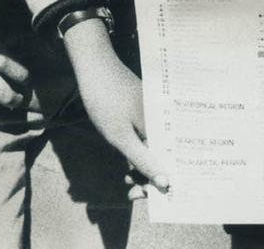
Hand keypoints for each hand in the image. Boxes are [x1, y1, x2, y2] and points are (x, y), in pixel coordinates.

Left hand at [64, 17, 169, 196]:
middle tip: (131, 192)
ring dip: (140, 163)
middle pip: (162, 154)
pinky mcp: (142, 109)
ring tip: (126, 177)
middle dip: (148, 175)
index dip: (158, 181)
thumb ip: (143, 160)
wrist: (94, 66)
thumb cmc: (106, 101)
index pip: (169, 161)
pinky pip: (145, 135)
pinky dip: (137, 149)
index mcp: (162, 126)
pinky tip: (127, 159)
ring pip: (152, 146)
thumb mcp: (121, 137)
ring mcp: (152, 113)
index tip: (142, 196)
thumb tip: (166, 183)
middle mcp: (162, 119)